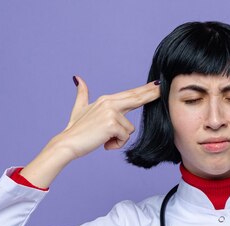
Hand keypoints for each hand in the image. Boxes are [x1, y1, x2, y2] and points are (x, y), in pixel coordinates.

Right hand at [20, 76, 159, 187]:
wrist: (67, 143)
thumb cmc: (75, 129)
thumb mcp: (80, 108)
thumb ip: (82, 94)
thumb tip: (77, 78)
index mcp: (106, 100)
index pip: (130, 94)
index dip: (145, 90)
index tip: (157, 83)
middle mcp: (109, 103)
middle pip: (136, 98)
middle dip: (151, 93)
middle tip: (162, 87)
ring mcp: (111, 112)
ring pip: (129, 129)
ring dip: (118, 139)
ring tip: (104, 139)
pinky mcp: (112, 124)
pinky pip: (124, 137)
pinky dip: (115, 144)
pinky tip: (104, 143)